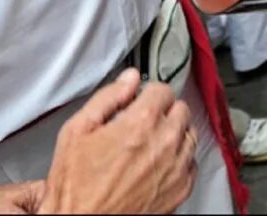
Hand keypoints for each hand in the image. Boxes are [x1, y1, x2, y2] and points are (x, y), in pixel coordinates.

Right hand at [36, 69, 196, 214]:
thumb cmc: (75, 188)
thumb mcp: (77, 131)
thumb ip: (107, 97)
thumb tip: (129, 79)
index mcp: (142, 122)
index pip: (162, 89)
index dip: (146, 95)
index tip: (138, 104)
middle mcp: (166, 141)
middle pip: (180, 109)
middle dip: (162, 113)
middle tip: (140, 127)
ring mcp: (177, 165)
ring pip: (189, 133)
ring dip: (173, 135)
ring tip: (147, 147)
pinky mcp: (182, 187)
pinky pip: (190, 162)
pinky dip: (178, 160)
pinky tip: (156, 166)